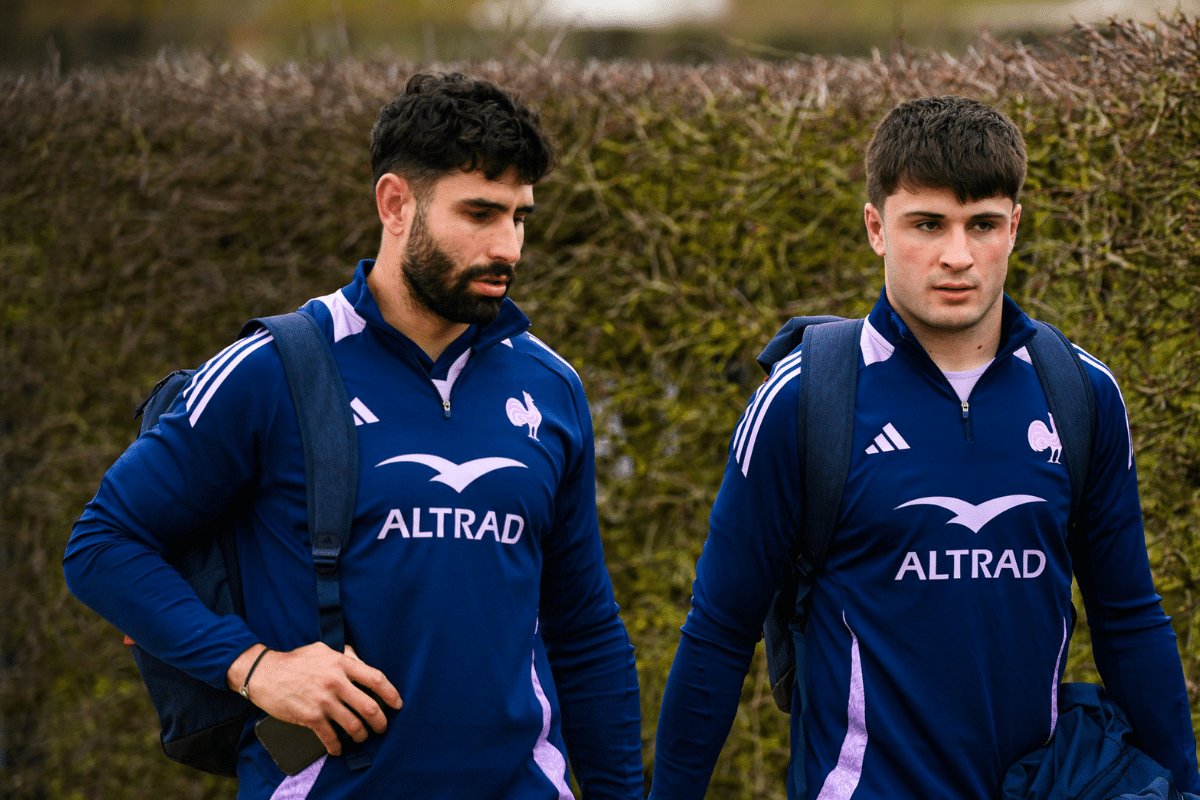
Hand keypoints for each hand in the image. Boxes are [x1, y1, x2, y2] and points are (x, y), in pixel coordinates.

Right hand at [226, 642, 402, 755]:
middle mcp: (336, 683)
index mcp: (342, 664)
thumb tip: (361, 663)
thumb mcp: (323, 649)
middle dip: (380, 721)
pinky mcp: (310, 717)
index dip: (391, 693)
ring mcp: (323, 701)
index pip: (376, 679)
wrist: (265, 673)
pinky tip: (338, 749)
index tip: (397, 704)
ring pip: (353, 725)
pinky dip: (336, 746)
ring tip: (362, 736)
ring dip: (361, 734)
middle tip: (382, 727)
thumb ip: (344, 656)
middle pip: (369, 706)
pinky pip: (330, 737)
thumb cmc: (296, 660)